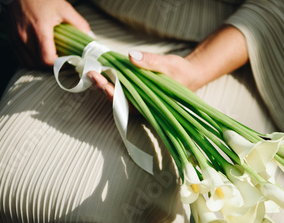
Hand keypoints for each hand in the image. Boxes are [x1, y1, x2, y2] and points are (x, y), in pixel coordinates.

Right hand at [9, 0, 90, 67]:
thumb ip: (78, 23)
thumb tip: (90, 37)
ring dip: (39, 65)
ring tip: (49, 59)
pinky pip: (19, 57)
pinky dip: (29, 60)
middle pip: (37, 64)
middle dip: (50, 66)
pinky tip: (37, 55)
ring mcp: (16, 37)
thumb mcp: (63, 8)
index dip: (57, 64)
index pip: (46, 59)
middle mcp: (25, 35)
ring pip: (27, 63)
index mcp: (39, 29)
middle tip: (60, 62)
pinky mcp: (11, 37)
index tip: (65, 61)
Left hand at [86, 50, 203, 112]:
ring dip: (104, 84)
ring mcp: (139, 99)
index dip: (111, 94)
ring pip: (117, 95)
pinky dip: (112, 81)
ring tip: (93, 72)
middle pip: (117, 100)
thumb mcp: (168, 64)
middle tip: (92, 74)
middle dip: (103, 88)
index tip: (101, 83)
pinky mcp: (137, 92)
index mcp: (149, 104)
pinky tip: (103, 72)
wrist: (191, 75)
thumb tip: (131, 56)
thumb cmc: (182, 72)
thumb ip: (150, 61)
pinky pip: (121, 89)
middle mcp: (142, 105)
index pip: (126, 103)